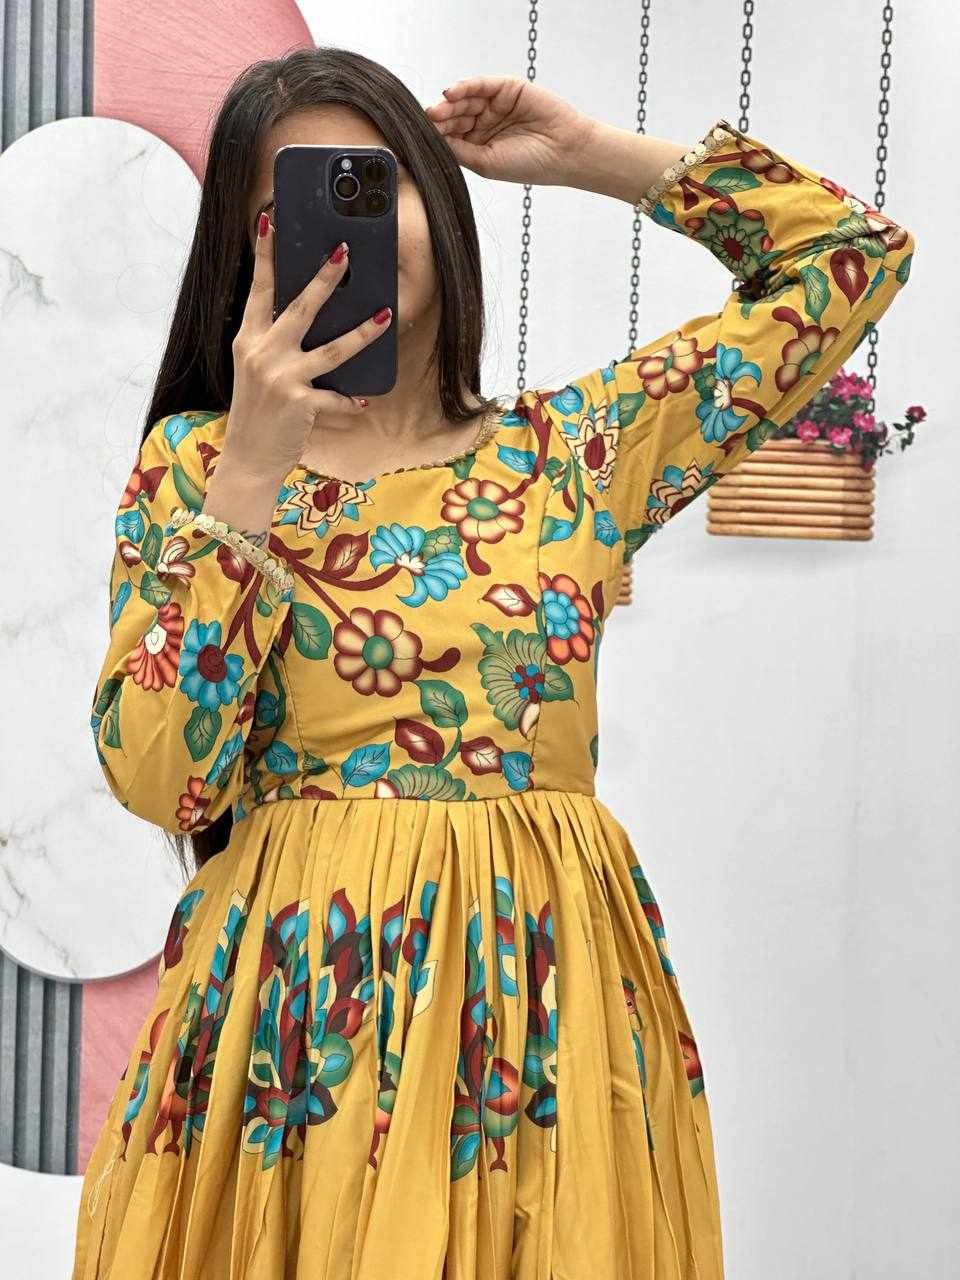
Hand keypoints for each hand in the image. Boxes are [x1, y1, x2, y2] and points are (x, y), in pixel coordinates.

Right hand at [224, 217, 393, 482]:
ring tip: (385, 313)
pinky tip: (364, 400)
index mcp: (247, 340)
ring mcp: (281, 377)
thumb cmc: (257, 413)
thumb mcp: (256, 371)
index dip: (263, 255)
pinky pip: (336, 397)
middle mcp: (261, 353)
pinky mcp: (299, 402)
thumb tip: (306, 317)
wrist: (248, 458)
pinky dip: (351, 401)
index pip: (257, 289)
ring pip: (332, 348)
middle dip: (324, 278)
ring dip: (362, 330)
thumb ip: (274, 344)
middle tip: (344, 251)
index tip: (269, 221)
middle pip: (299, 307)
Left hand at [425, 75, 593, 185]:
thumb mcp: (486, 162)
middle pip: (455, 116)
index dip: (436, 134)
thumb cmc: (528, 163)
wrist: (564, 152)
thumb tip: (432, 140)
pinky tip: (451, 92)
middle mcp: (484, 124)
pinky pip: (481, 84)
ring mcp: (495, 105)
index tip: (419, 136)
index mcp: (478, 145)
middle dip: (441, 118)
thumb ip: (459, 151)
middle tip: (428, 119)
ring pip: (465, 100)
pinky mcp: (506, 88)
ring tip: (438, 108)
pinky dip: (465, 86)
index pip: (451, 136)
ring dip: (449, 103)